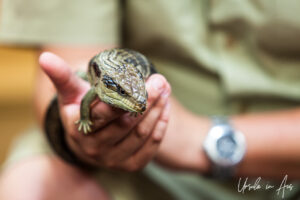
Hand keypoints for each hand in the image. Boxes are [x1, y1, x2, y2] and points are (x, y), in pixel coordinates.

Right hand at [39, 52, 170, 170]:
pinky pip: (150, 147)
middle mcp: (94, 148)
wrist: (86, 139)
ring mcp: (113, 160)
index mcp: (79, 129)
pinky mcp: (130, 165)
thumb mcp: (70, 93)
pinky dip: (161, 127)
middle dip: (147, 101)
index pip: (106, 113)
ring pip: (141, 134)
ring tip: (165, 91)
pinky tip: (165, 109)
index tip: (144, 80)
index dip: (127, 97)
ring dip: (157, 111)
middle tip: (160, 81)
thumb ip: (61, 76)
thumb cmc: (80, 110)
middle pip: (127, 123)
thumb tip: (45, 57)